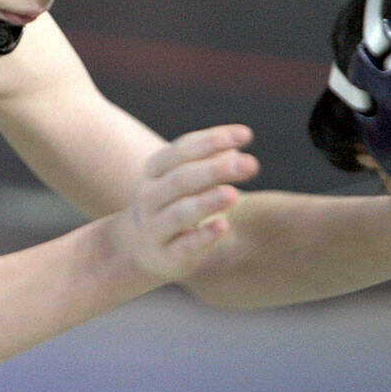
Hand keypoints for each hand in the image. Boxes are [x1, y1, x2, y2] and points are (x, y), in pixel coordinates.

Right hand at [120, 125, 258, 283]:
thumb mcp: (184, 179)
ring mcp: (155, 227)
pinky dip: (203, 236)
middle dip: (215, 170)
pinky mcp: (166, 256)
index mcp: (155, 170)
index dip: (213, 140)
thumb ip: (209, 162)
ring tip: (233, 194)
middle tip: (251, 163)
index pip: (182, 150)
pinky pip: (184, 245)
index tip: (246, 135)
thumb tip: (237, 148)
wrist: (139, 248)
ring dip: (206, 202)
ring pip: (180, 213)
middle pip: (181, 179)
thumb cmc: (173, 203)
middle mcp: (150, 196)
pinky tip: (222, 226)